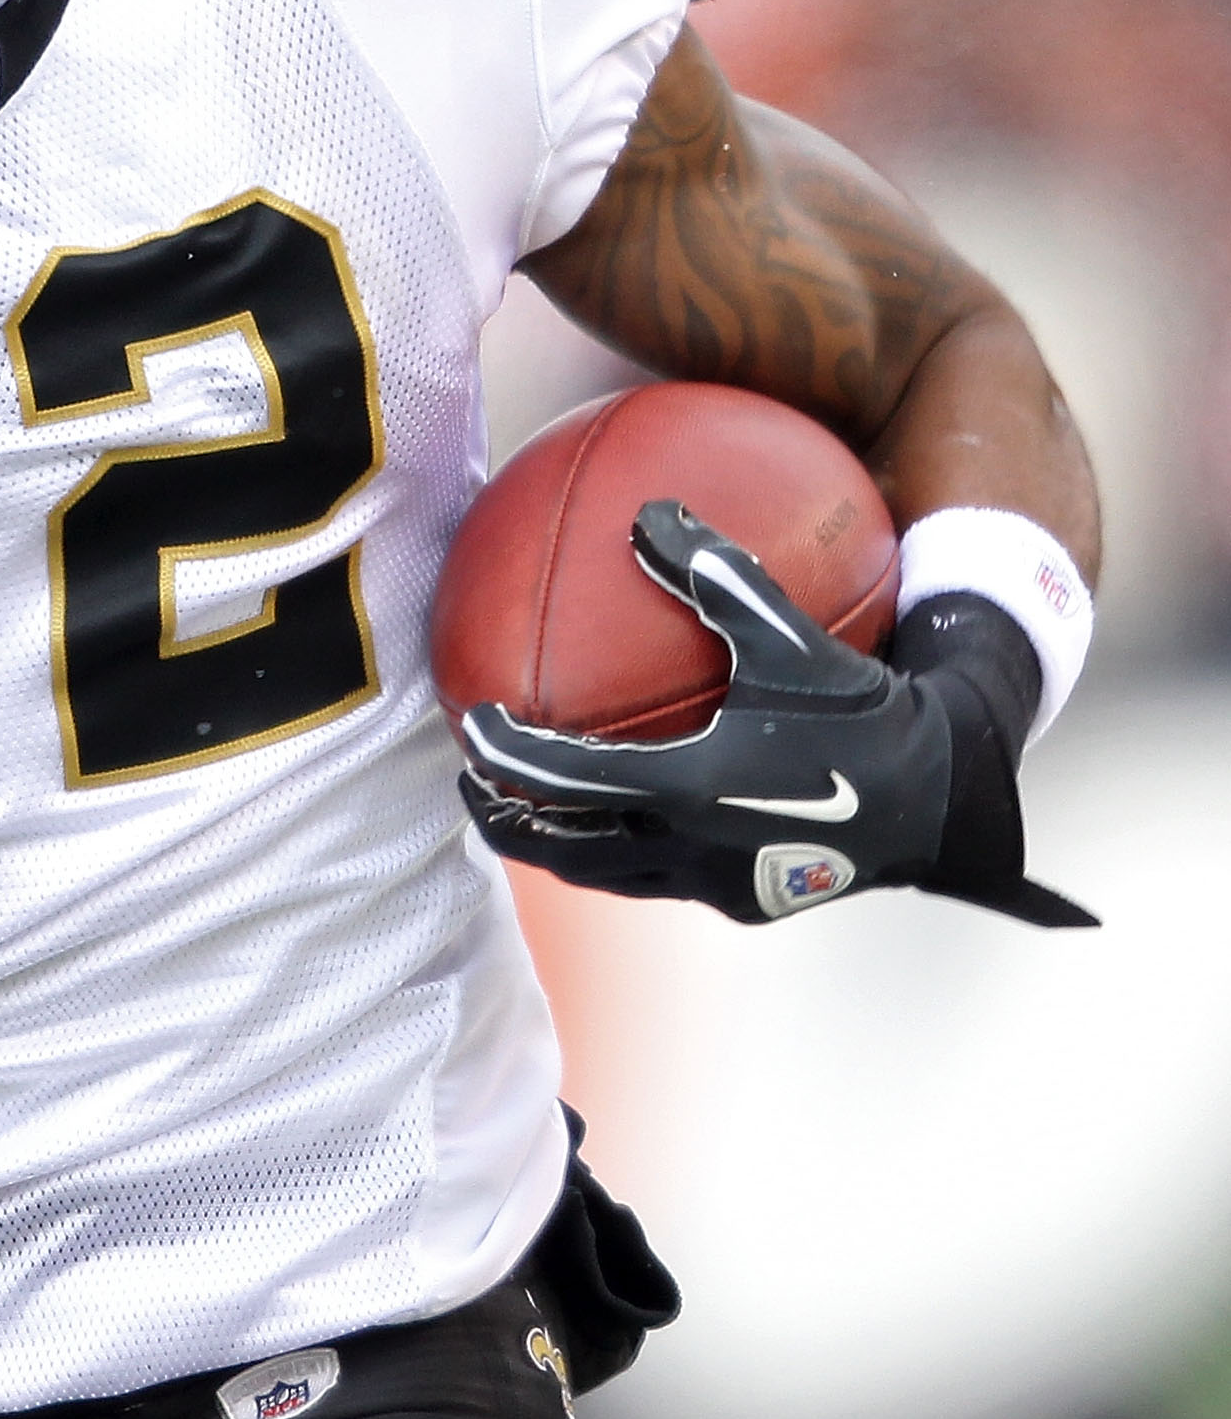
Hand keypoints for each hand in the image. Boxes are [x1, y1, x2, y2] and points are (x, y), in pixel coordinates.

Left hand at [456, 501, 1093, 928]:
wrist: (946, 799)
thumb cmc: (864, 709)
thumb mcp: (789, 637)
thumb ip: (716, 577)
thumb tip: (650, 514)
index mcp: (688, 789)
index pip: (561, 782)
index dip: (504, 756)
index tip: (473, 723)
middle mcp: (690, 850)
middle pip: (563, 849)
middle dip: (506, 819)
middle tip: (473, 784)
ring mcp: (714, 887)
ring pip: (606, 876)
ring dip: (557, 844)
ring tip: (523, 809)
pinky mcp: (743, 904)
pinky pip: (658, 881)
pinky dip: (618, 854)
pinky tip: (619, 820)